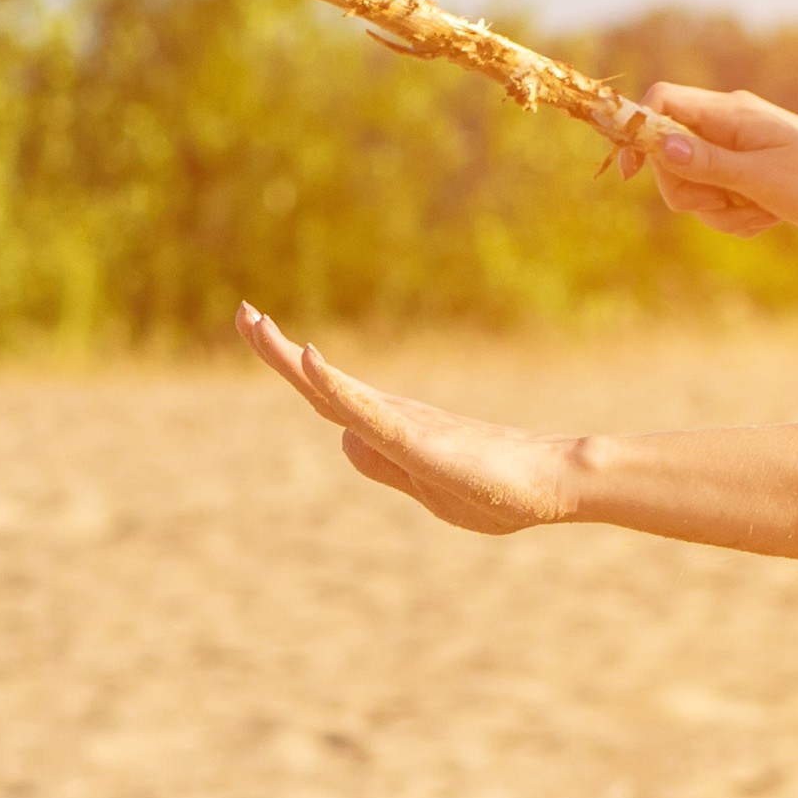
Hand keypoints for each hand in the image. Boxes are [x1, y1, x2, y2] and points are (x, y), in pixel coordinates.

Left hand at [231, 306, 577, 534]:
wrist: (554, 481)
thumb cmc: (499, 485)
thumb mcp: (427, 483)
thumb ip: (383, 462)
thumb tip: (343, 437)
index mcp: (388, 428)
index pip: (325, 396)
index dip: (291, 365)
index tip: (259, 330)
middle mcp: (391, 417)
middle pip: (320, 383)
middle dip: (278, 351)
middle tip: (243, 312)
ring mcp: (404, 425)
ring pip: (334, 390)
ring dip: (292, 360)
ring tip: (257, 323)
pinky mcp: (419, 439)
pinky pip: (367, 409)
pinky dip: (335, 384)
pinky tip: (311, 361)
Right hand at [620, 83, 797, 241]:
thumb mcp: (761, 177)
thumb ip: (707, 162)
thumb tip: (660, 144)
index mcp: (730, 113)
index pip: (664, 102)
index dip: (638, 132)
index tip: (629, 173)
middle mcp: (728, 126)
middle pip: (671, 156)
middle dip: (690, 192)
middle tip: (728, 204)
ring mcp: (736, 151)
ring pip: (692, 186)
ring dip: (718, 211)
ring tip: (760, 213)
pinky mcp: (744, 175)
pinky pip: (716, 201)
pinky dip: (734, 217)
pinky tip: (766, 217)